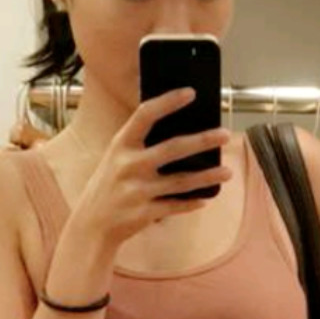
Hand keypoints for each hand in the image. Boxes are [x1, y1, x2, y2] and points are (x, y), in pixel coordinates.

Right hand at [71, 88, 232, 248]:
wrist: (91, 225)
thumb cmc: (110, 185)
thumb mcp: (116, 158)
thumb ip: (141, 144)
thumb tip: (182, 131)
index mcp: (121, 144)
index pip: (146, 114)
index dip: (168, 101)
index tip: (191, 93)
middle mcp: (129, 165)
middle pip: (173, 148)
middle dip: (202, 140)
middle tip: (225, 134)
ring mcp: (137, 191)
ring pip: (181, 181)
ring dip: (208, 176)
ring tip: (228, 172)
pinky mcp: (144, 213)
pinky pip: (175, 206)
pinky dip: (192, 202)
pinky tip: (207, 197)